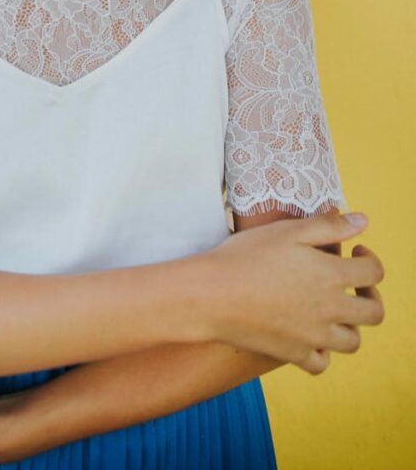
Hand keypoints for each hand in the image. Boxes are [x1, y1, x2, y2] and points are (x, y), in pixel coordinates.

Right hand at [200, 211, 384, 373]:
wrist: (211, 295)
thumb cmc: (246, 256)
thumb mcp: (288, 231)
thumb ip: (329, 226)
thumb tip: (364, 221)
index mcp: (330, 275)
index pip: (373, 273)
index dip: (370, 259)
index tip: (356, 251)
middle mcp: (329, 309)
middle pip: (373, 312)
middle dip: (370, 295)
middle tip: (353, 284)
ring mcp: (313, 336)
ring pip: (352, 341)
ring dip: (350, 324)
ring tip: (333, 309)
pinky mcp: (293, 354)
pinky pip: (320, 362)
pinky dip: (322, 350)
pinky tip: (310, 333)